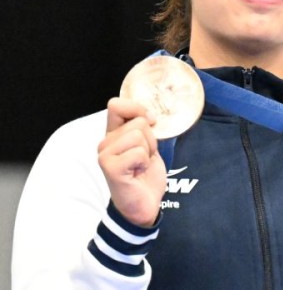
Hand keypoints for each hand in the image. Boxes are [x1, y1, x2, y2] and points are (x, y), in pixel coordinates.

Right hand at [97, 98, 165, 227]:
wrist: (144, 203)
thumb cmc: (145, 174)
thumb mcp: (148, 145)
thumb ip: (144, 128)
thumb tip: (149, 115)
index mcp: (113, 134)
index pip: (116, 105)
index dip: (137, 109)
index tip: (150, 121)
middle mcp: (105, 143)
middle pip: (138, 122)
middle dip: (150, 140)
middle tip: (144, 158)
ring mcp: (104, 155)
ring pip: (138, 136)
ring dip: (148, 151)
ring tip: (140, 165)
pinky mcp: (110, 167)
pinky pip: (138, 152)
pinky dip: (145, 162)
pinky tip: (137, 173)